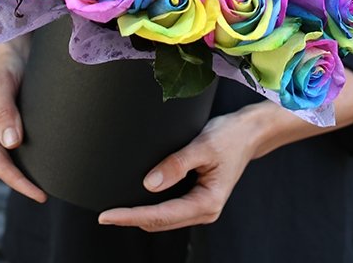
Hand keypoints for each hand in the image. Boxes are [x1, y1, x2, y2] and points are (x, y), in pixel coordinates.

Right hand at [0, 39, 46, 202]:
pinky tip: (39, 167)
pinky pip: (11, 153)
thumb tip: (11, 144)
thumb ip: (5, 112)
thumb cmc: (4, 66)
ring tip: (45, 186)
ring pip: (6, 162)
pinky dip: (24, 162)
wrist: (9, 55)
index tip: (38, 193)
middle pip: (0, 167)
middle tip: (45, 194)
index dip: (17, 180)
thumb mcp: (3, 85)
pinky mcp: (1, 131)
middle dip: (20, 182)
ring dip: (22, 174)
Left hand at [97, 110, 256, 231]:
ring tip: (115, 210)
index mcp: (207, 202)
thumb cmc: (230, 136)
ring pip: (164, 218)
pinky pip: (170, 209)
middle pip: (159, 222)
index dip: (131, 216)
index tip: (107, 215)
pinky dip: (152, 207)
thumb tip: (149, 184)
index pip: (161, 215)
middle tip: (104, 215)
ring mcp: (201, 205)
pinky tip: (138, 199)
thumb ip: (176, 164)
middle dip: (131, 219)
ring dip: (140, 215)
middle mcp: (204, 209)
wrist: (249, 131)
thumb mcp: (203, 146)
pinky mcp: (197, 196)